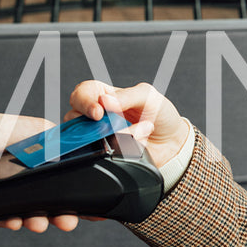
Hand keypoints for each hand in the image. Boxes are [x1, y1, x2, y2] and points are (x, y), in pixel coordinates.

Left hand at [0, 112, 79, 233]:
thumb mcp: (31, 128)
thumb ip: (56, 137)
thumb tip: (80, 145)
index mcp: (42, 168)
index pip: (66, 188)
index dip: (80, 200)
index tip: (93, 210)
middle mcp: (28, 185)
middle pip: (52, 208)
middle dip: (63, 217)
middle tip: (68, 221)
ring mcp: (9, 198)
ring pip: (30, 217)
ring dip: (38, 222)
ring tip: (40, 222)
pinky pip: (3, 219)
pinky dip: (11, 222)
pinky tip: (15, 220)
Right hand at [69, 80, 191, 167]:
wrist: (173, 141)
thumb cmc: (160, 114)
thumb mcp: (148, 96)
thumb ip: (127, 96)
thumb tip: (104, 101)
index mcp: (104, 95)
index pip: (82, 93)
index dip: (84, 101)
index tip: (98, 111)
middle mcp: (98, 116)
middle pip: (74, 117)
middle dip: (91, 122)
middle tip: (109, 124)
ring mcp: (100, 136)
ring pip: (87, 138)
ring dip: (114, 134)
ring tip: (139, 129)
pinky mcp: (107, 153)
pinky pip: (104, 153)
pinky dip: (125, 146)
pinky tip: (139, 141)